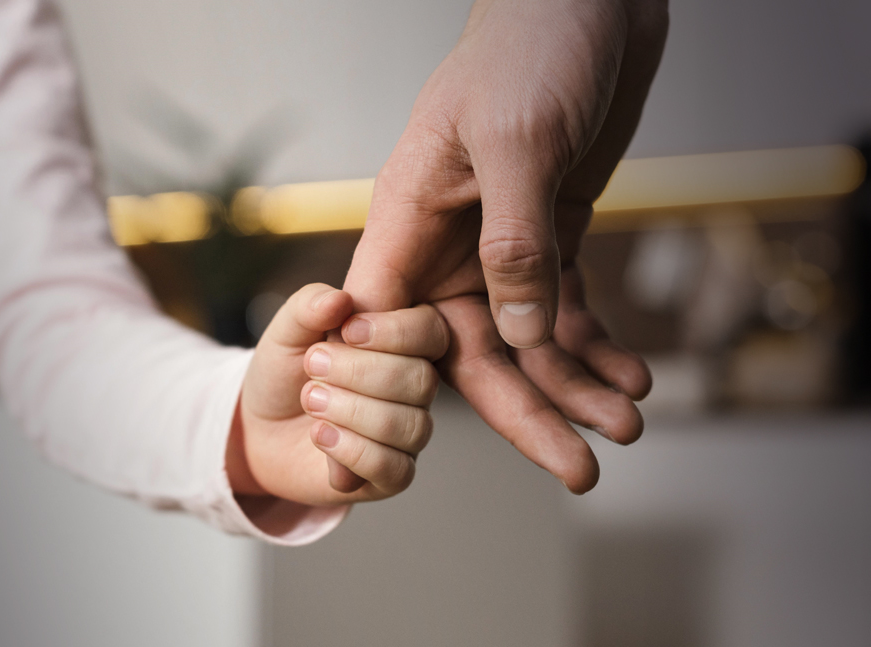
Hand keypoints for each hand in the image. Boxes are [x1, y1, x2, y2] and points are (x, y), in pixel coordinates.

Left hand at [227, 284, 447, 505]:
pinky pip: (394, 469)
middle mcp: (414, 389)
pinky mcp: (389, 476)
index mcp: (403, 344)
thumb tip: (340, 300)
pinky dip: (353, 451)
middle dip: (361, 373)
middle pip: (420, 381)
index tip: (346, 331)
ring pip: (408, 426)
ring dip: (352, 411)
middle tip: (313, 366)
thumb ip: (310, 306)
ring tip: (310, 399)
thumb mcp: (287, 330)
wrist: (258, 427)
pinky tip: (320, 435)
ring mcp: (406, 434)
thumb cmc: (284, 372)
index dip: (394, 332)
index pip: (430, 333)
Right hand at [343, 0, 666, 491]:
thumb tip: (522, 336)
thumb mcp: (517, 142)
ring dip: (575, 384)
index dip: (393, 386)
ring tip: (626, 423)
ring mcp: (498, 242)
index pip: (384, 323)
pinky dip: (596, 343)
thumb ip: (513, 241)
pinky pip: (565, 306)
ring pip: (526, 338)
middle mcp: (447, 244)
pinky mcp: (549, 234)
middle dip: (526, 411)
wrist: (589, 0)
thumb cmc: (530, 49)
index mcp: (410, 220)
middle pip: (471, 351)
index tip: (412, 445)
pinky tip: (631, 374)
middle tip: (579, 467)